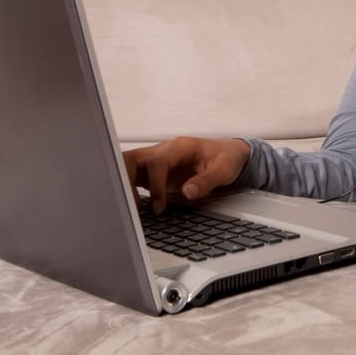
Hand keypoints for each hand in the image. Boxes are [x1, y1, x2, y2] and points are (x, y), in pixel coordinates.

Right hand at [122, 137, 250, 213]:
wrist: (230, 154)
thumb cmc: (227, 158)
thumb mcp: (224, 170)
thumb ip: (206, 181)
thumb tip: (186, 192)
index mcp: (180, 147)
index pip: (156, 162)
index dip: (155, 186)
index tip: (160, 206)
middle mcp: (164, 151)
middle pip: (131, 159)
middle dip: (128, 182)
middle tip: (136, 206)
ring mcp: (158, 160)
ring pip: (128, 166)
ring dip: (126, 185)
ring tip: (134, 207)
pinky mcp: (156, 171)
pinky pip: (135, 176)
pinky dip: (131, 190)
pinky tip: (138, 206)